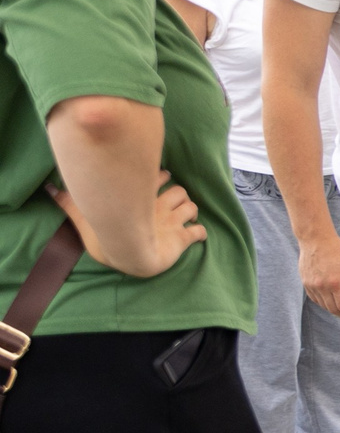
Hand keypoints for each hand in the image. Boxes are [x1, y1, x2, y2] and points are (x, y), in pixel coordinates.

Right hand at [47, 173, 203, 278]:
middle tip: (175, 199)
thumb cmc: (106, 234)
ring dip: (190, 210)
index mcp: (142, 197)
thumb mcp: (84, 216)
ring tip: (186, 215)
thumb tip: (47, 186)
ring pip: (191, 206)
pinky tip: (197, 234)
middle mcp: (160, 206)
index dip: (162, 177)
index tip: (162, 177)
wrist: (130, 255)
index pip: (159, 178)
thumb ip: (67, 201)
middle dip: (179, 193)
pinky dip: (200, 232)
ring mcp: (173, 222)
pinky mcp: (183, 239)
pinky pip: (199, 232)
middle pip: (179, 191)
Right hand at [300, 231, 339, 321]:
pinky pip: (316, 299)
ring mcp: (312, 286)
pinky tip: (332, 303)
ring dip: (335, 311)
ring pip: (324, 306)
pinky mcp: (305, 283)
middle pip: (334, 309)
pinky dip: (324, 304)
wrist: (315, 240)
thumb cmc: (338, 250)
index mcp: (336, 283)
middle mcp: (322, 287)